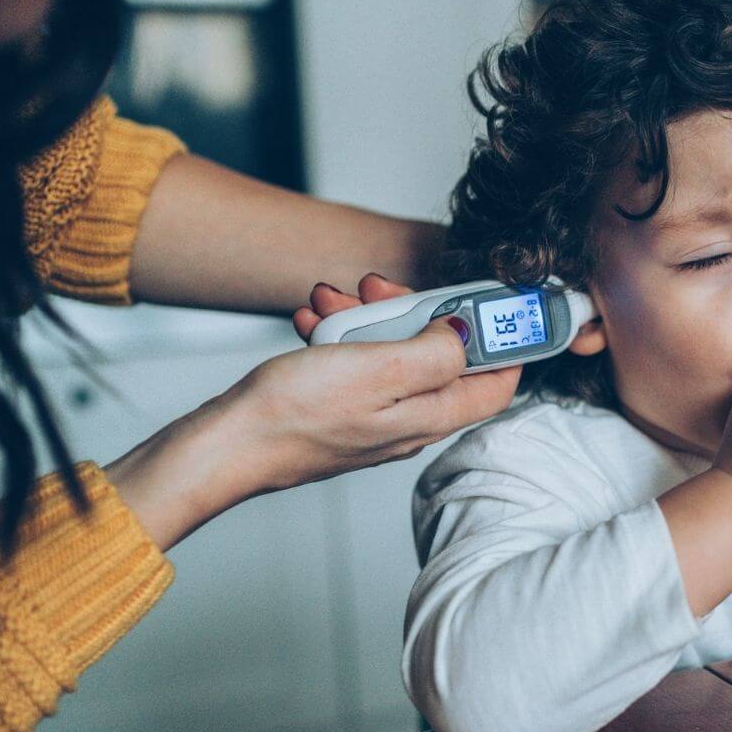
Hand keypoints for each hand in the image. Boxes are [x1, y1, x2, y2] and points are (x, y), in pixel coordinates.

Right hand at [108, 272, 519, 549]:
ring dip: (366, 319)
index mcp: (430, 416)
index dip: (502, 343)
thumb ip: (437, 354)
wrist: (228, 441)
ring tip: (332, 304)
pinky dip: (338, 336)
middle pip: (440, 356)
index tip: (491, 304)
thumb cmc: (296, 414)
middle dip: (415, 313)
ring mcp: (375, 414)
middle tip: (382, 290)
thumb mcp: (380, 369)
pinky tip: (313, 323)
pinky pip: (355, 362)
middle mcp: (409, 420)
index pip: (496, 384)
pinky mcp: (342, 406)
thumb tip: (466, 335)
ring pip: (392, 352)